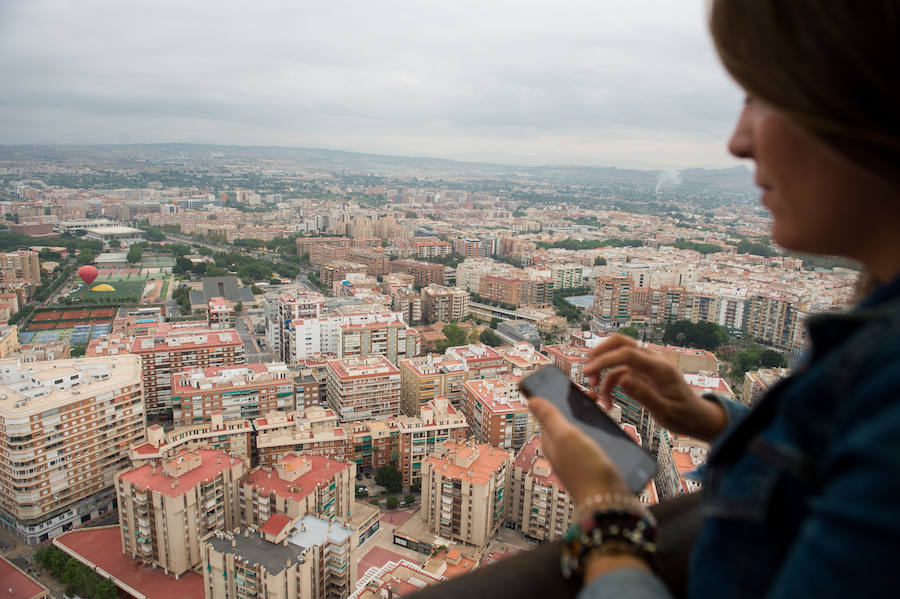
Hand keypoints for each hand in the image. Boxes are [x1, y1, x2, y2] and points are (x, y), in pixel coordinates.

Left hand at [528, 396, 630, 504]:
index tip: (579, 390)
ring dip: (594, 424)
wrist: (611, 506)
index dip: (563, 400)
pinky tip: (616, 437)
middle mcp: (564, 454)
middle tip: (596, 400)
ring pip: (586, 436)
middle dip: (581, 410)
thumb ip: (550, 417)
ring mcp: (581, 463)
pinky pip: (599, 449)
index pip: (552, 416)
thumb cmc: (586, 472)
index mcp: (552, 443)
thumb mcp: (566, 437)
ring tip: (607, 416)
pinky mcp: (597, 471)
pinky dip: (605, 439)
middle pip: (570, 425)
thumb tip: (532, 400)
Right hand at [583, 334, 726, 442]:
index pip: (627, 353)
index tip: (587, 373)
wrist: (698, 418)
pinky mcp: (642, 374)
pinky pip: (620, 372)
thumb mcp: (665, 412)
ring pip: (617, 355)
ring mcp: (646, 366)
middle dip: (599, 353)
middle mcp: (652, 361)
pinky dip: (610, 384)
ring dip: (602, 370)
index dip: (604, 359)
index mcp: (660, 368)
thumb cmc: (685, 416)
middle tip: (587, 372)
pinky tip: (608, 402)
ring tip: (595, 392)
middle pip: (620, 342)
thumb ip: (644, 395)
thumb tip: (622, 379)